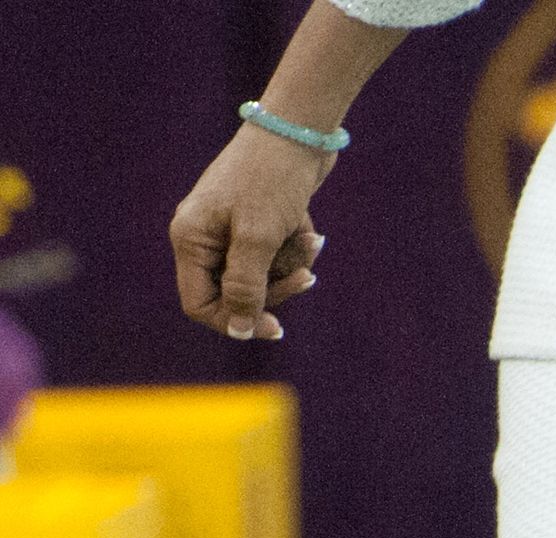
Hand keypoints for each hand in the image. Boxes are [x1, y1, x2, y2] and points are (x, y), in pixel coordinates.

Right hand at [171, 127, 328, 341]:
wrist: (299, 133)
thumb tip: (237, 331)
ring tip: (309, 240)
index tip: (274, 327)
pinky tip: (311, 232)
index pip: (200, 303)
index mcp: (190, 239)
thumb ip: (245, 287)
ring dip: (292, 266)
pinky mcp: (259, 224)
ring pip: (262, 277)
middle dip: (275, 288)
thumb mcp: (258, 239)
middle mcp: (205, 236)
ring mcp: (231, 230)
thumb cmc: (272, 180)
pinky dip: (296, 249)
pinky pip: (278, 257)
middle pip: (236, 294)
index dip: (233, 320)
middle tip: (305, 278)